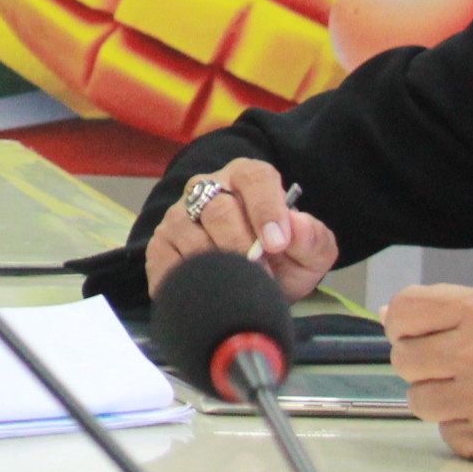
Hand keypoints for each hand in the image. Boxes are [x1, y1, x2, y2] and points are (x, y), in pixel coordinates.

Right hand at [145, 160, 336, 304]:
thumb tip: (298, 224)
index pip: (254, 178)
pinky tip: (210, 292)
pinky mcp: (159, 244)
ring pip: (190, 233)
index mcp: (247, 178)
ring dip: (217, 266)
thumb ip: (313, 239)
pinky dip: (190, 279)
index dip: (266, 208)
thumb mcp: (311, 254)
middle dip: (242, 246)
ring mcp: (178, 215)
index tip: (277, 243)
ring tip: (238, 288)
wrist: (253, 285)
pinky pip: (167, 258)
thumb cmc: (283, 260)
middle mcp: (207, 188)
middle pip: (219, 208)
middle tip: (262, 276)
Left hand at [386, 284, 472, 465]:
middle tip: (454, 367)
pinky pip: (449, 436)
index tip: (414, 333)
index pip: (404, 310)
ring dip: (441, 400)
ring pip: (419, 402)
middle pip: (403, 359)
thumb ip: (452, 309)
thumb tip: (389, 316)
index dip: (402, 323)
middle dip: (422, 364)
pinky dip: (466, 430)